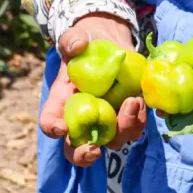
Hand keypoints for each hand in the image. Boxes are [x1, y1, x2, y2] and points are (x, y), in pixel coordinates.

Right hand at [39, 13, 146, 165]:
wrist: (109, 44)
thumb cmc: (86, 45)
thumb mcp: (75, 38)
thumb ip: (72, 39)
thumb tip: (78, 45)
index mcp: (62, 102)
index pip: (50, 121)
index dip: (52, 128)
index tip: (61, 128)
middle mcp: (82, 118)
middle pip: (77, 149)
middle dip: (83, 155)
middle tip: (93, 149)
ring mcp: (106, 120)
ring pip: (112, 141)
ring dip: (123, 129)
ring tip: (132, 102)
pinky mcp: (128, 115)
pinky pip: (135, 128)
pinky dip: (140, 120)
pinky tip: (142, 101)